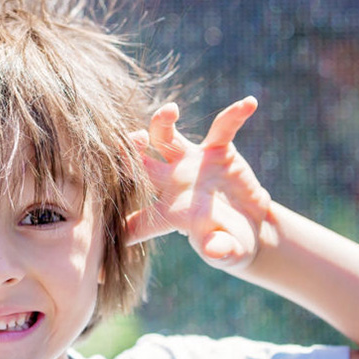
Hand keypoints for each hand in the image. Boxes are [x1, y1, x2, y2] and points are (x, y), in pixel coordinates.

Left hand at [127, 97, 271, 271]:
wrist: (251, 228)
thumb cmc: (231, 245)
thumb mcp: (229, 254)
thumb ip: (221, 251)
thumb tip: (216, 251)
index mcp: (166, 215)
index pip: (136, 222)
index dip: (121, 225)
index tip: (107, 219)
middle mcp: (170, 184)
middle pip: (140, 164)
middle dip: (129, 152)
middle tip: (132, 140)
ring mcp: (191, 163)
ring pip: (166, 137)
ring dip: (163, 122)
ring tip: (170, 111)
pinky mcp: (217, 151)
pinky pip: (222, 128)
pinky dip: (234, 116)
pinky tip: (249, 104)